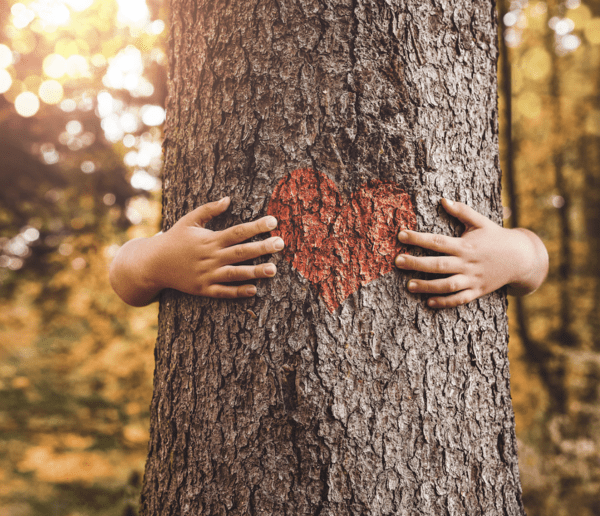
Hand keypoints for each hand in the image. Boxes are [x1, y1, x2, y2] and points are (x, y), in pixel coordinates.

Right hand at [109, 197, 284, 305]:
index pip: (238, 231)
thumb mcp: (189, 220)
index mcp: (209, 239)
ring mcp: (207, 275)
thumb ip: (209, 210)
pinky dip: (238, 292)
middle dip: (262, 248)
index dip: (256, 226)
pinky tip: (254, 290)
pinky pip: (223, 292)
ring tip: (274, 269)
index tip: (274, 221)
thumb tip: (228, 199)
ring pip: (235, 274)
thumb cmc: (174, 239)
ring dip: (255, 272)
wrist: (153, 264)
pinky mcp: (203, 289)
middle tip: (281, 243)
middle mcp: (210, 257)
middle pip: (241, 252)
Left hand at [394, 198, 548, 308]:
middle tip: (397, 261)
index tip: (401, 235)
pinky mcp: (477, 291)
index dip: (418, 238)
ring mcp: (473, 279)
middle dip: (416, 263)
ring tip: (409, 285)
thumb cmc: (497, 237)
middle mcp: (467, 263)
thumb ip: (462, 211)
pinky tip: (429, 302)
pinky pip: (460, 299)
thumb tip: (443, 199)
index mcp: (465, 245)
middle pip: (438, 264)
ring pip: (447, 285)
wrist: (522, 258)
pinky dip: (445, 302)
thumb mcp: (481, 222)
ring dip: (427, 286)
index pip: (437, 241)